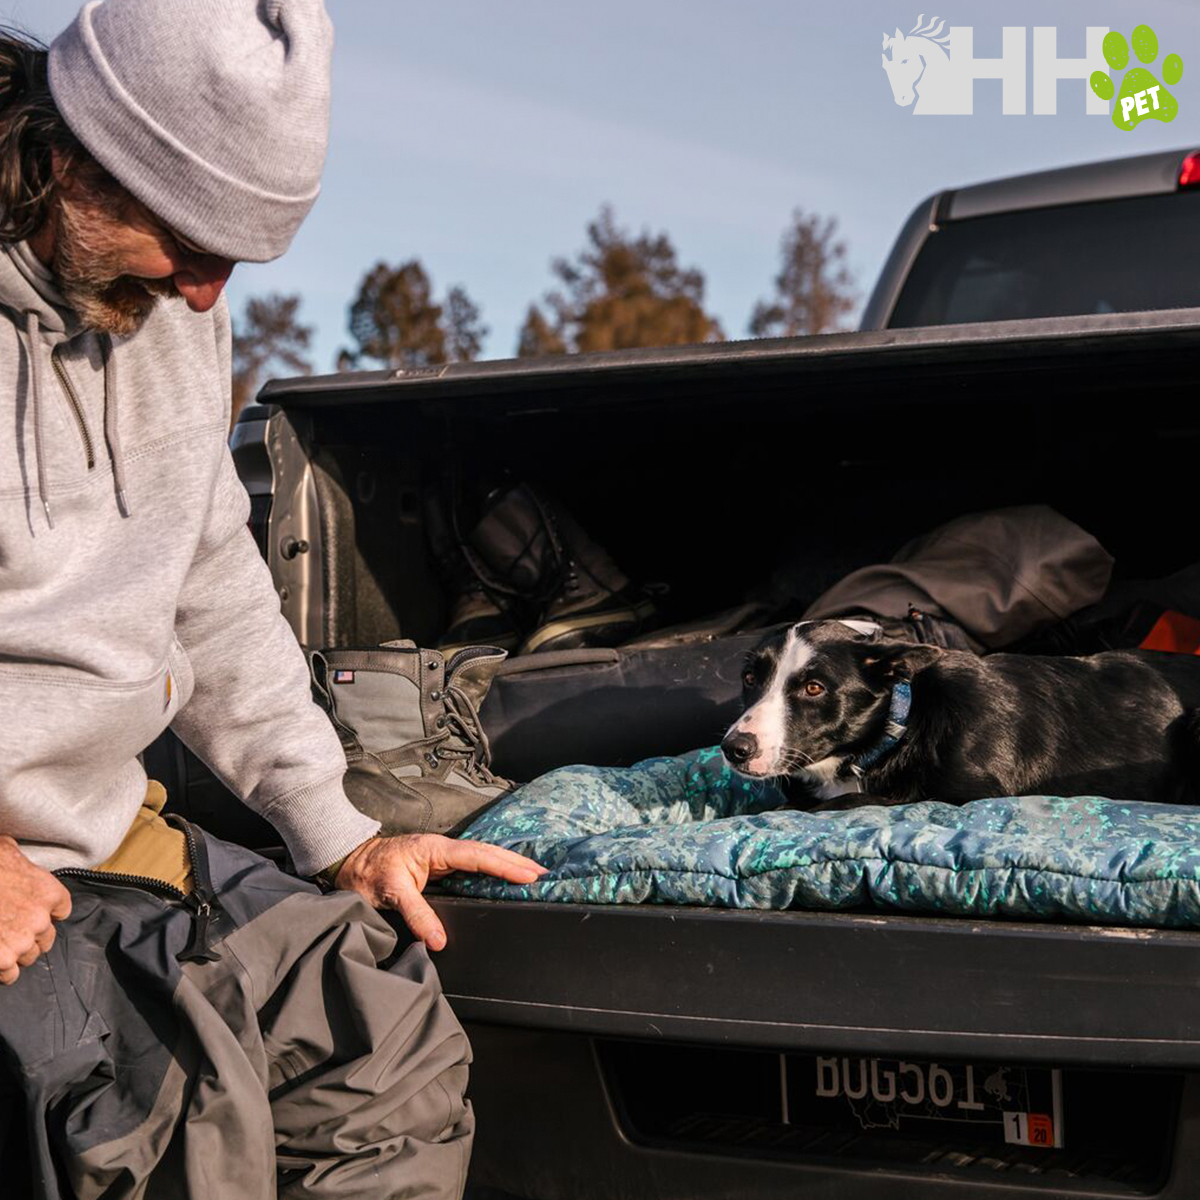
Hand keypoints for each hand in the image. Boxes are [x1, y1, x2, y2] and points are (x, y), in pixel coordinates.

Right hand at [0, 836, 71, 984]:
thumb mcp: (7, 850)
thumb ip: (19, 861)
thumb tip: (14, 858)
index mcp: (47, 891)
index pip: (61, 910)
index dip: (46, 913)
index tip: (33, 914)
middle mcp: (40, 919)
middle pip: (46, 938)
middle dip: (31, 936)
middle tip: (11, 931)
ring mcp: (21, 941)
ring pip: (29, 957)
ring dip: (17, 953)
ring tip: (1, 944)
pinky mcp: (1, 959)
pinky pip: (10, 974)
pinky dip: (2, 970)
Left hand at [336, 835, 545, 950]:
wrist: (348, 863)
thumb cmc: (367, 872)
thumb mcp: (391, 893)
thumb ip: (417, 914)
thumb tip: (440, 940)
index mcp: (436, 850)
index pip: (478, 856)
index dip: (505, 866)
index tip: (529, 876)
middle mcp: (443, 850)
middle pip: (487, 854)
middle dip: (516, 863)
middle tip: (543, 874)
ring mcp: (442, 859)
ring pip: (482, 859)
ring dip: (507, 866)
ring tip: (532, 875)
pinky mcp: (439, 868)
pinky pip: (472, 868)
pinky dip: (492, 871)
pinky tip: (503, 880)